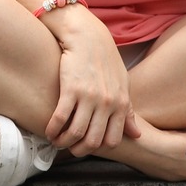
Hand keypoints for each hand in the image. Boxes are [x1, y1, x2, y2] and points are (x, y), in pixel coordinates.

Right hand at [41, 9, 142, 156]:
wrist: (88, 35)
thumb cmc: (105, 60)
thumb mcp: (122, 84)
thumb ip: (128, 111)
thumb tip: (136, 134)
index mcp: (121, 103)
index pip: (112, 140)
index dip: (98, 148)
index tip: (88, 145)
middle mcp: (107, 103)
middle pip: (93, 141)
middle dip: (79, 150)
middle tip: (70, 149)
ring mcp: (89, 96)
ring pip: (76, 132)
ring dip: (64, 142)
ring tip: (57, 141)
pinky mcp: (70, 88)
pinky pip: (60, 118)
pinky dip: (52, 129)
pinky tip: (49, 131)